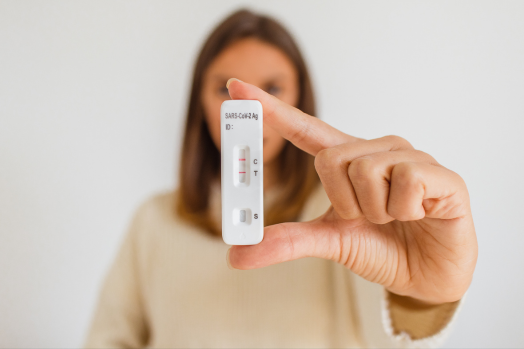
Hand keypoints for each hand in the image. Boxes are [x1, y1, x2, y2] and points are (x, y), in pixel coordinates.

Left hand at [225, 78, 477, 303]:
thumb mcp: (330, 241)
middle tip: (367, 218)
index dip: (271, 109)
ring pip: (365, 171)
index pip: (305, 128)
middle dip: (343, 203)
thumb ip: (287, 242)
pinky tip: (419, 214)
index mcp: (348, 161)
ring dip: (374, 211)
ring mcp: (410, 158)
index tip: (235, 87)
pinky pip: (405, 181)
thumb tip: (236, 255)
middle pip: (330, 160)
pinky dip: (404, 211)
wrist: (428, 277)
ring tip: (396, 217)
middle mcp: (376, 150)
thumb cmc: (381, 247)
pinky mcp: (440, 173)